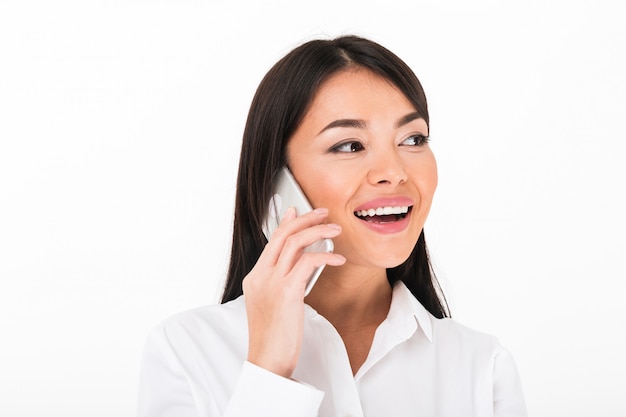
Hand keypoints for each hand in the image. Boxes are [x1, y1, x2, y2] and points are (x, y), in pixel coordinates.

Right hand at [242, 207, 344, 377]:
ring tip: (336, 230)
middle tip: (323, 213)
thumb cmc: (274, 338)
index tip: (299, 211)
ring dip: (318, 231)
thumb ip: (280, 282)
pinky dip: (326, 256)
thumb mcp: (272, 305)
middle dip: (305, 219)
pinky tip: (338, 260)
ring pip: (294, 242)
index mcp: (255, 278)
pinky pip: (308, 262)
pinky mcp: (286, 292)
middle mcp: (260, 276)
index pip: (272, 241)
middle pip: (282, 234)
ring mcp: (271, 283)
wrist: (267, 362)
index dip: (287, 222)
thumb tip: (297, 266)